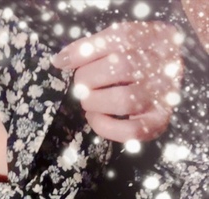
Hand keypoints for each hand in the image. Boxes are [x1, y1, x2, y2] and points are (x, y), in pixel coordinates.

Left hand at [52, 22, 183, 141]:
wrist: (169, 80)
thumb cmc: (137, 59)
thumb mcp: (121, 43)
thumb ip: (92, 47)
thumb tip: (60, 60)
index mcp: (155, 37)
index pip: (119, 38)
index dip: (87, 51)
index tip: (64, 62)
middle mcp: (163, 64)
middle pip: (121, 68)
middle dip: (89, 79)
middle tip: (80, 87)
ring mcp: (162, 95)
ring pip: (123, 100)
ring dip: (95, 102)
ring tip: (88, 102)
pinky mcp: (158, 121)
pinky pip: (130, 130)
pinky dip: (105, 126)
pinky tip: (95, 118)